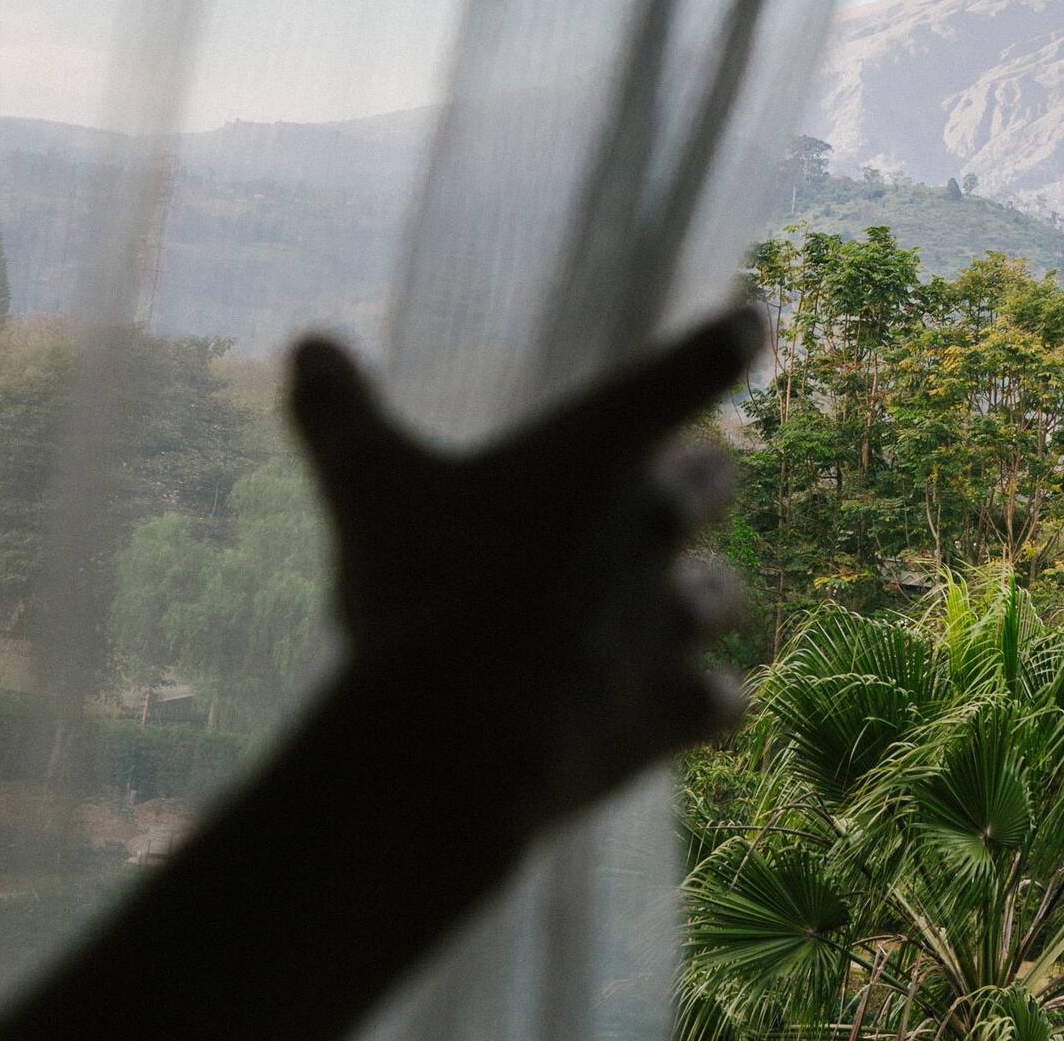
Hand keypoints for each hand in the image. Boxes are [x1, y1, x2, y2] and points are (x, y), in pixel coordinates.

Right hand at [287, 306, 760, 836]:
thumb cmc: (416, 591)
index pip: (697, 366)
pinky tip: (707, 704)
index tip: (755, 321)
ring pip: (722, 590)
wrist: (451, 742)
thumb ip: (342, 415)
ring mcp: (671, 618)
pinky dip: (711, 699)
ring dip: (706, 590)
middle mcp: (655, 522)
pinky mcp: (674, 707)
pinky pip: (722, 697)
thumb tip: (307, 346)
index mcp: (602, 445)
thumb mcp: (367, 488)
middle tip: (695, 481)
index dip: (730, 340)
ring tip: (696, 595)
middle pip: (715, 480)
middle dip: (704, 480)